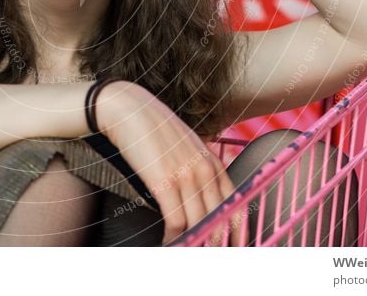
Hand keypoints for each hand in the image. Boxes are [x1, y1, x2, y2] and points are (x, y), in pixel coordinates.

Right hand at [95, 80, 247, 245]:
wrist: (129, 109)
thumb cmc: (154, 129)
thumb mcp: (187, 146)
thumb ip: (198, 168)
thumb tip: (198, 196)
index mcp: (214, 164)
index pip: (237, 208)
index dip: (236, 235)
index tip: (231, 250)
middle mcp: (205, 171)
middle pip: (220, 221)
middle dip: (214, 245)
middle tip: (205, 257)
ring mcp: (186, 176)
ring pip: (200, 225)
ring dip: (192, 245)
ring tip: (184, 253)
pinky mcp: (165, 182)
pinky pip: (176, 222)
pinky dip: (173, 239)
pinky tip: (165, 244)